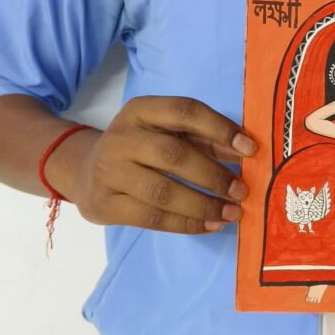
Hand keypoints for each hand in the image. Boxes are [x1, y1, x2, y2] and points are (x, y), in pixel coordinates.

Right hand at [54, 96, 255, 235]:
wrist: (85, 171)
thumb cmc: (141, 147)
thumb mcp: (166, 131)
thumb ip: (204, 137)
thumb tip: (244, 151)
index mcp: (141, 109)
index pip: (185, 111)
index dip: (220, 128)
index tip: (250, 148)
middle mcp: (122, 136)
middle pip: (174, 155)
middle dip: (213, 175)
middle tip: (242, 190)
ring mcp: (110, 171)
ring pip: (163, 192)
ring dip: (204, 205)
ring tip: (232, 213)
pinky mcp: (105, 204)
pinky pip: (152, 218)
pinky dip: (186, 223)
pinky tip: (209, 225)